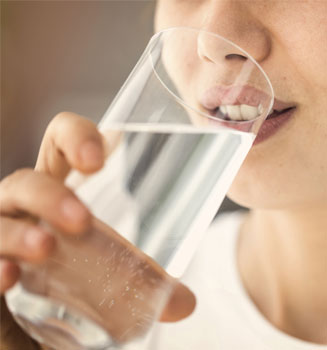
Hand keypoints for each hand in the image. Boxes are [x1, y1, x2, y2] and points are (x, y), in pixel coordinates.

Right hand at [0, 112, 195, 348]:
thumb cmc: (73, 277)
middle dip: (50, 195)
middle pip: (25, 181)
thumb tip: (184, 302)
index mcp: (56, 190)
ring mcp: (2, 233)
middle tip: (82, 220)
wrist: (35, 319)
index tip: (98, 160)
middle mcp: (24, 208)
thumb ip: (140, 279)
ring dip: (17, 232)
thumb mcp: (108, 268)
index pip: (58, 144)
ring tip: (43, 247)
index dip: (74, 137)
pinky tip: (9, 277)